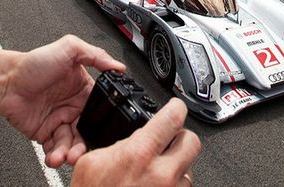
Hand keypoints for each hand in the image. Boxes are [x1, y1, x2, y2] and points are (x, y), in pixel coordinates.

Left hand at [0, 35, 124, 166]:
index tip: (102, 130)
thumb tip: (118, 65)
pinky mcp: (44, 133)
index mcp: (83, 89)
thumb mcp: (69, 48)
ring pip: (72, 144)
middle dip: (85, 144)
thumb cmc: (33, 63)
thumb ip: (96, 54)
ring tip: (66, 156)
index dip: (102, 122)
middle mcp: (73, 106)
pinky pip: (55, 148)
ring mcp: (59, 121)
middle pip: (88, 131)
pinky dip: (56, 155)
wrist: (6, 81)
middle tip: (80, 150)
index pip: (100, 110)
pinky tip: (55, 156)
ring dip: (71, 153)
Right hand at [71, 99, 200, 185]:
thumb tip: (133, 138)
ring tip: (153, 175)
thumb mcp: (91, 163)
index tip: (175, 108)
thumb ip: (118, 144)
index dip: (176, 108)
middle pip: (192, 142)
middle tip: (168, 141)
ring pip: (188, 171)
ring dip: (175, 170)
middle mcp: (162, 175)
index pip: (174, 117)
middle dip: (180, 139)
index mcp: (140, 154)